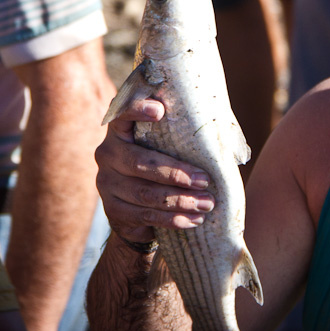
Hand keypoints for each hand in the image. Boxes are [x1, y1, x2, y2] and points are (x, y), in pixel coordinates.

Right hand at [94, 98, 213, 244]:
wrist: (133, 209)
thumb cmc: (160, 166)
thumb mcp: (166, 147)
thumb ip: (180, 136)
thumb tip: (222, 134)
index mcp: (120, 131)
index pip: (122, 114)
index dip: (137, 110)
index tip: (159, 110)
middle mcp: (108, 154)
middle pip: (139, 162)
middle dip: (176, 173)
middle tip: (205, 180)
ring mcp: (107, 183)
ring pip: (145, 193)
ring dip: (180, 200)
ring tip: (206, 204)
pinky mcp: (113, 210)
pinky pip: (146, 215)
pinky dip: (173, 219)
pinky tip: (193, 220)